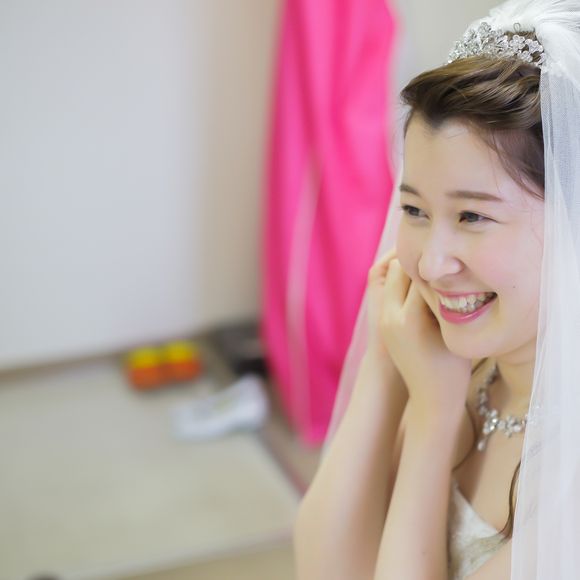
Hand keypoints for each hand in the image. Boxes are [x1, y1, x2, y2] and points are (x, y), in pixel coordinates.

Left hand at [373, 255, 471, 420]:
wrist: (430, 397)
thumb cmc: (454, 367)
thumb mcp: (454, 330)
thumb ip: (447, 299)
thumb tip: (448, 268)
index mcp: (410, 319)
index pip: (422, 274)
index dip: (439, 264)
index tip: (454, 258)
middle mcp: (390, 317)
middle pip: (400, 269)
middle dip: (421, 264)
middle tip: (442, 259)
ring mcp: (383, 319)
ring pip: (391, 276)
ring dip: (410, 272)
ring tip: (433, 272)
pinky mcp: (381, 322)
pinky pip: (390, 290)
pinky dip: (404, 283)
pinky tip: (423, 285)